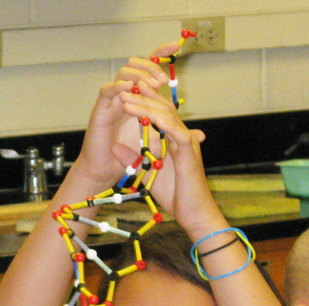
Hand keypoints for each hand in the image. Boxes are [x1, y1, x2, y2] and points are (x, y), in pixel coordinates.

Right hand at [73, 43, 181, 187]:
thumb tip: (202, 135)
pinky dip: (118, 86)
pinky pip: (107, 89)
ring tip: (150, 86)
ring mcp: (112, 101)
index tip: (175, 46)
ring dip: (139, 75)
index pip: (149, 68)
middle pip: (136, 64)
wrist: (107, 171)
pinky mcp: (100, 109)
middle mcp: (125, 94)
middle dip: (151, 66)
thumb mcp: (161, 143)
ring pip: (123, 72)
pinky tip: (129, 89)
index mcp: (139, 96)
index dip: (160, 54)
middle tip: (163, 81)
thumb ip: (179, 135)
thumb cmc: (130, 156)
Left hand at [113, 79, 222, 235]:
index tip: (126, 92)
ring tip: (128, 98)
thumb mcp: (145, 173)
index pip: (159, 114)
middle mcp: (182, 136)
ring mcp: (187, 142)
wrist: (193, 214)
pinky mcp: (190, 152)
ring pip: (168, 116)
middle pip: (163, 108)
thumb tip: (115, 147)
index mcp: (172, 140)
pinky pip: (176, 132)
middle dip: (143, 97)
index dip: (144, 101)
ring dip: (146, 106)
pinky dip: (163, 122)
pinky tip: (149, 115)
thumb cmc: (174, 195)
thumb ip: (133, 158)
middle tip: (125, 88)